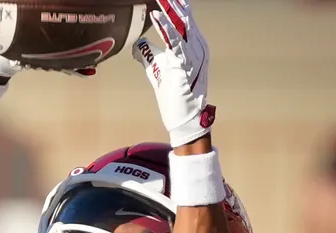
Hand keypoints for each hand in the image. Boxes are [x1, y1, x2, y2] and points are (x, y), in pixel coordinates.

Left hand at [133, 0, 214, 146]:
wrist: (184, 118)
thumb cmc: (174, 95)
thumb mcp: (158, 70)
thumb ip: (149, 54)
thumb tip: (138, 42)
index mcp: (193, 45)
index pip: (184, 19)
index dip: (175, 5)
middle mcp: (197, 46)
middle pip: (184, 18)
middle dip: (173, 3)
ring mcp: (194, 56)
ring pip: (181, 26)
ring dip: (169, 10)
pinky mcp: (186, 65)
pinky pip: (175, 42)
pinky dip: (165, 28)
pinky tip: (155, 15)